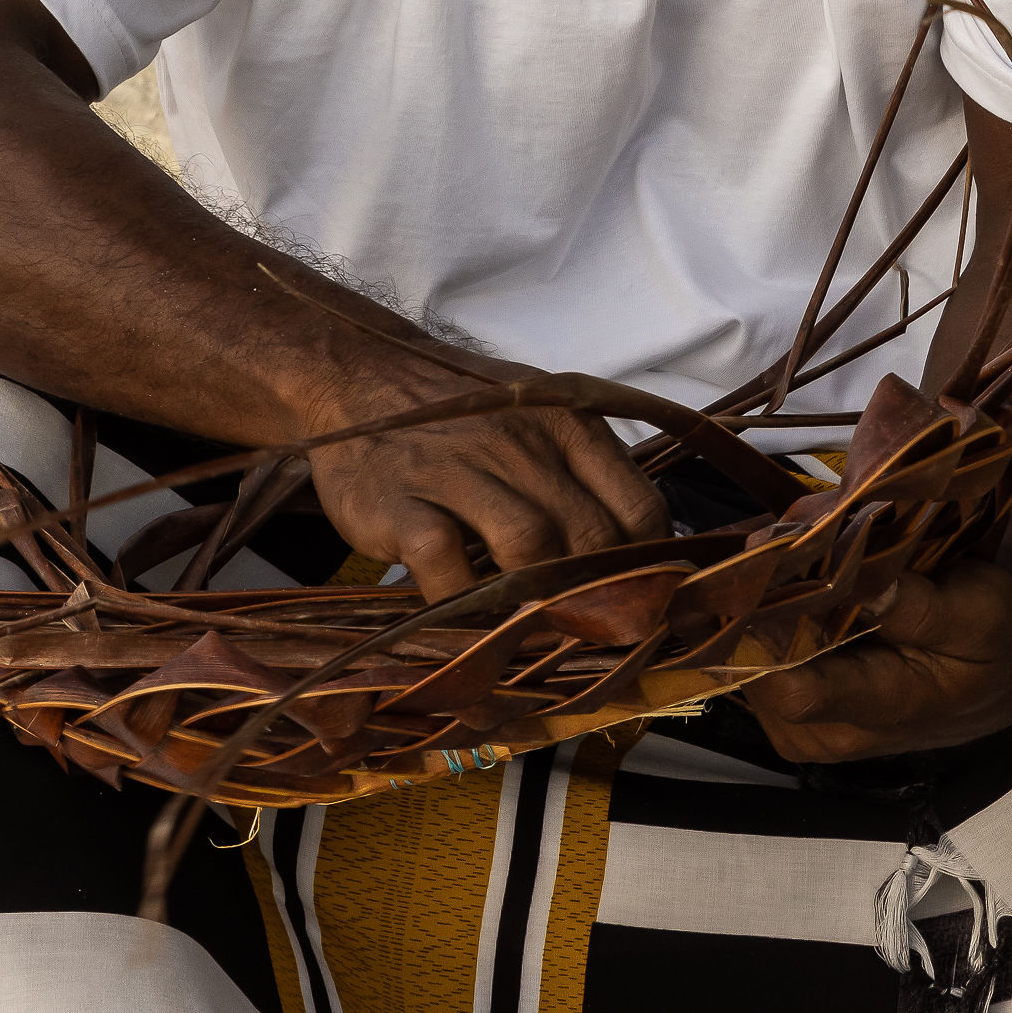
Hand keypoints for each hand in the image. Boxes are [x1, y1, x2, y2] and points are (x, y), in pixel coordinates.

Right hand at [301, 355, 667, 601]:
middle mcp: (523, 443)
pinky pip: (445, 564)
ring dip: (538, 603)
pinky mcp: (402, 501)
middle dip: (599, 598)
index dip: (651, 568)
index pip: (640, 507)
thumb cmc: (463, 413)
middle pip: (591, 536)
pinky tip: (465, 613)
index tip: (643, 603)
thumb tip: (641, 551)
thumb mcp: (538, 419)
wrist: (361, 376)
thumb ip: (586, 474)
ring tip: (534, 632)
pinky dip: (461, 601)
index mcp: (569, 424)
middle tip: (591, 636)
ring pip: (530, 548)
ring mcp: (462, 470)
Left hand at [745, 559, 1011, 765]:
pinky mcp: (794, 702)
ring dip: (763, 595)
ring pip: (748, 654)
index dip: (768, 624)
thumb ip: (921, 608)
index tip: (773, 556)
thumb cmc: (996, 644)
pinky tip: (796, 567)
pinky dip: (768, 605)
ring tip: (797, 542)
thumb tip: (865, 584)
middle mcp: (826, 730)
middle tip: (788, 533)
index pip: (793, 690)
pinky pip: (757, 650)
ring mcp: (804, 721)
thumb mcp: (980, 616)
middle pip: (756, 667)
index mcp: (877, 710)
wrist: (1002, 679)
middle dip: (763, 595)